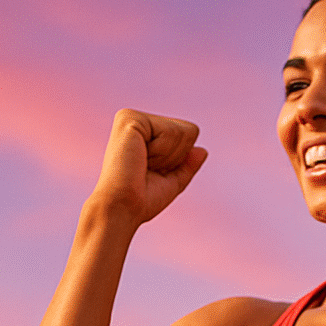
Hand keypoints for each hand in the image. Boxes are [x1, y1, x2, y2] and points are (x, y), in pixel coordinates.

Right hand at [89, 109, 206, 225]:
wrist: (122, 208)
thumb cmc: (141, 200)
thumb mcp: (171, 182)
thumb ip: (186, 165)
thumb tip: (203, 151)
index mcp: (144, 131)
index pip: (187, 134)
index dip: (179, 160)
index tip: (154, 172)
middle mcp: (137, 119)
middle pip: (188, 130)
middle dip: (176, 157)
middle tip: (148, 170)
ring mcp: (133, 117)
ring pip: (182, 131)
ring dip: (168, 157)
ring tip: (142, 165)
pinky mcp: (131, 119)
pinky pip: (170, 131)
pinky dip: (162, 152)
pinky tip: (141, 159)